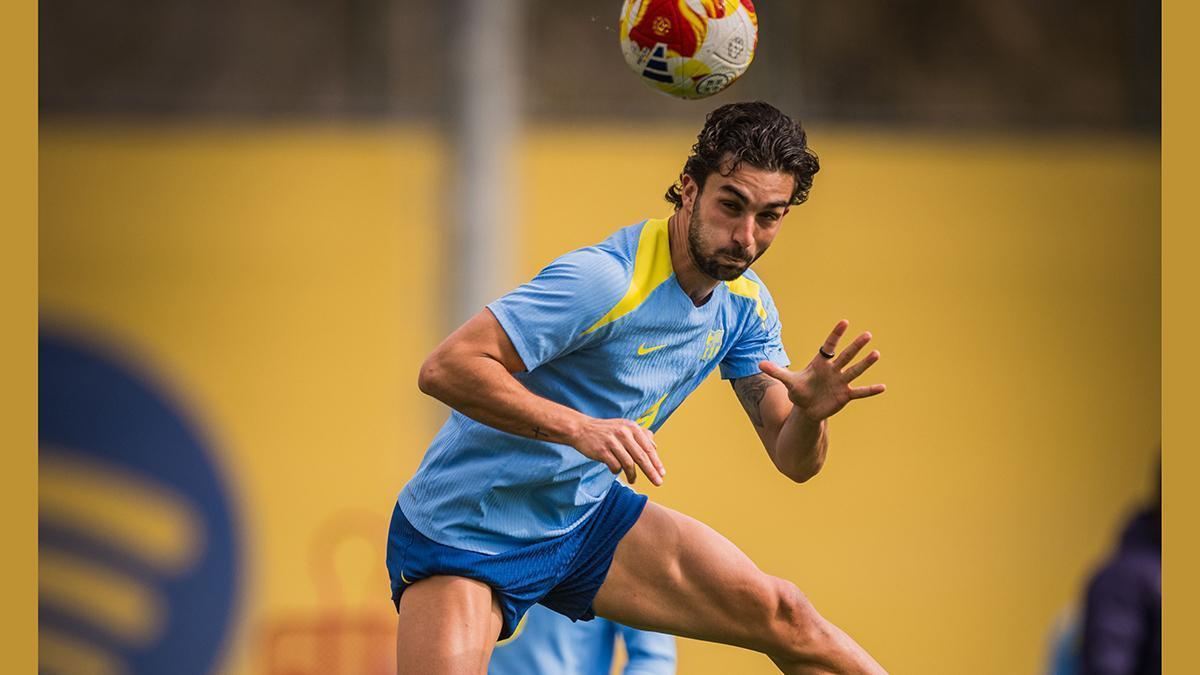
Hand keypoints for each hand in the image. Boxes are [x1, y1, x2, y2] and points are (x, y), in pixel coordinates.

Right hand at [567, 417, 664, 485]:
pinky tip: (615, 470)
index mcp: (632, 427)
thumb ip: (641, 435)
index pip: (648, 448)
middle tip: (658, 483)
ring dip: (632, 475)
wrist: (582, 429)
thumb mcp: (625, 427)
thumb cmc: (607, 431)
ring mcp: (612, 442)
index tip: (662, 474)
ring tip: (633, 480)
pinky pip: (615, 466)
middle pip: (641, 457)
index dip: (656, 462)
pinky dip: (617, 470)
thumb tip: (655, 448)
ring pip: (628, 464)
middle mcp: (623, 433)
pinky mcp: (602, 451)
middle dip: (651, 472)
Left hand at [759, 320, 885, 421]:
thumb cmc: (799, 391)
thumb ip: (776, 371)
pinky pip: (860, 392)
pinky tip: (883, 387)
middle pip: (846, 355)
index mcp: (821, 363)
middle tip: (867, 334)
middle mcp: (834, 370)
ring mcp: (841, 382)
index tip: (844, 322)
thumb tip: (759, 364)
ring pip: (855, 371)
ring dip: (865, 363)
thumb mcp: (788, 381)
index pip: (829, 346)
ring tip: (877, 353)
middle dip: (856, 346)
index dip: (836, 335)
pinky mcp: (845, 396)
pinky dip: (870, 390)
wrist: (806, 408)